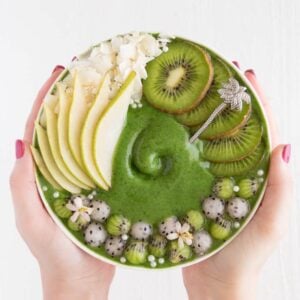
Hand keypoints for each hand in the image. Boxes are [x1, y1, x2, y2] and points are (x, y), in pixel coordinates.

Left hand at [10, 66, 114, 299]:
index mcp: (40, 174)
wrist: (81, 280)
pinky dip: (109, 140)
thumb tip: (22, 142)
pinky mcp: (100, 187)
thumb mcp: (32, 220)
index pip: (40, 129)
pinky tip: (122, 127)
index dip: (46, 100)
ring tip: (105, 91)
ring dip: (91, 114)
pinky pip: (103, 159)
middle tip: (87, 72)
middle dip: (71, 99)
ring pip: (84, 140)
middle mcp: (60, 171)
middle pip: (63, 128)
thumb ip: (22, 185)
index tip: (59, 74)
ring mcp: (81, 178)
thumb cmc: (55, 254)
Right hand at [182, 68, 292, 299]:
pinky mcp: (202, 188)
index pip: (266, 131)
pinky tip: (179, 129)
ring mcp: (221, 179)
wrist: (218, 283)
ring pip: (217, 141)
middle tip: (219, 74)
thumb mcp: (271, 226)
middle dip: (233, 100)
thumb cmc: (246, 258)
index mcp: (264, 177)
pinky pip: (198, 160)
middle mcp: (244, 173)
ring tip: (197, 93)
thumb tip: (287, 146)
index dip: (259, 101)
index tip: (247, 74)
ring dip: (210, 116)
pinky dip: (191, 141)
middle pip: (240, 129)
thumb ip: (284, 190)